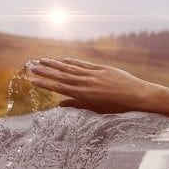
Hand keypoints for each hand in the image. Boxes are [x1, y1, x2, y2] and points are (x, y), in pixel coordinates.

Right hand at [28, 58, 159, 113]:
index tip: (32, 80)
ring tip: (42, 60)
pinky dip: (71, 61)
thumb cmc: (118, 106)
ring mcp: (93, 74)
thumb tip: (60, 104)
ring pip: (70, 68)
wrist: (137, 96)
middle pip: (61, 76)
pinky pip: (82, 64)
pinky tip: (62, 59)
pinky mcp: (101, 68)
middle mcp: (85, 83)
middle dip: (45, 71)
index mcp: (83, 95)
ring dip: (55, 64)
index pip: (59, 87)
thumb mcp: (97, 109)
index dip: (44, 83)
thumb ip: (78, 105)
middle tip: (31, 67)